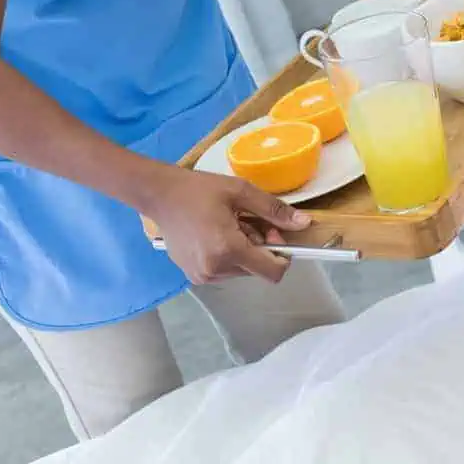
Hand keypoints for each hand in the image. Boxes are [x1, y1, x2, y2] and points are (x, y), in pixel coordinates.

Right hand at [147, 167, 310, 283]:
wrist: (159, 195)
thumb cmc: (199, 189)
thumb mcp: (241, 192)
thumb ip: (274, 210)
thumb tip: (304, 223)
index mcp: (228, 250)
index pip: (272, 272)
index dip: (282, 255)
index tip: (273, 233)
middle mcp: (215, 270)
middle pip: (257, 269)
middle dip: (260, 247)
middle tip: (245, 221)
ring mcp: (202, 275)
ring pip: (242, 271)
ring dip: (243, 252)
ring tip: (227, 226)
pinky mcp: (193, 275)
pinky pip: (224, 271)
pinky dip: (227, 256)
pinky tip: (214, 234)